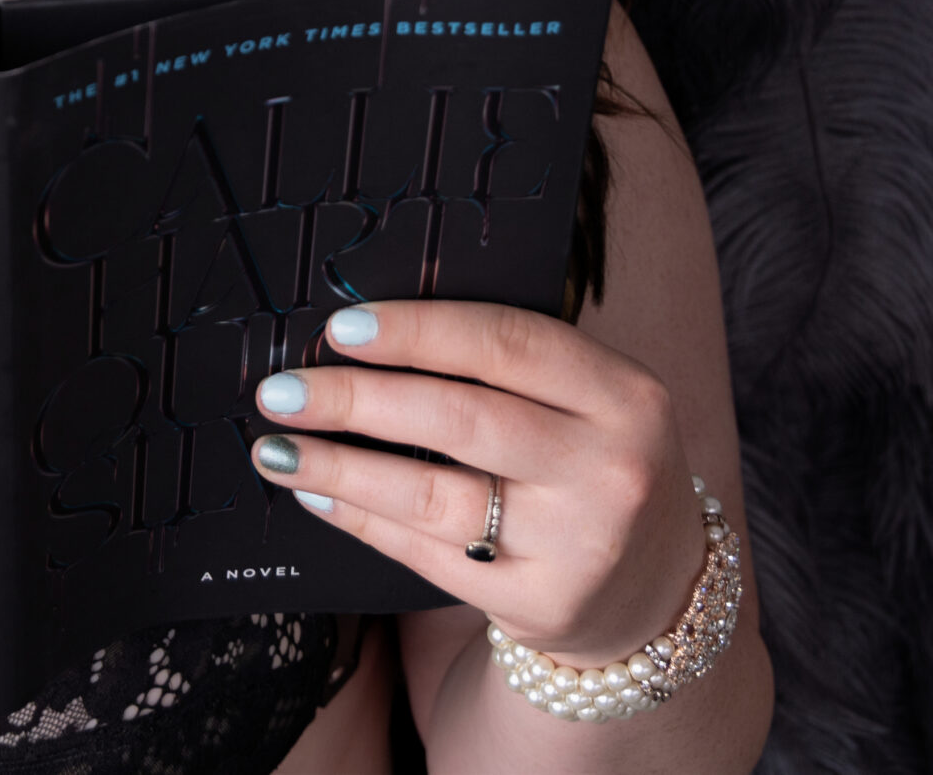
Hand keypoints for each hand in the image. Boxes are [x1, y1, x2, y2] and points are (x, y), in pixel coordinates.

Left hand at [251, 300, 704, 667]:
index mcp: (624, 396)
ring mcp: (577, 545)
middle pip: (460, 418)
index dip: (416, 331)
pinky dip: (363, 519)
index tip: (339, 328)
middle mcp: (609, 469)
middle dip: (356, 400)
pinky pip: (426, 554)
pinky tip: (320, 494)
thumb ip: (509, 366)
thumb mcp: (591, 402)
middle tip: (282, 390)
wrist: (656, 589)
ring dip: (340, 467)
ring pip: (432, 495)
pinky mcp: (538, 604)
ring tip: (276, 448)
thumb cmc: (594, 464)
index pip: (507, 344)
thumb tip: (369, 335)